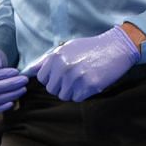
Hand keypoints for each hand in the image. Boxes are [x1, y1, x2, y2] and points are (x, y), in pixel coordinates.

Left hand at [25, 26, 141, 102]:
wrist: (117, 47)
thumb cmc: (90, 47)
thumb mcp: (66, 48)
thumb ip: (46, 60)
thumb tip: (28, 71)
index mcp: (56, 58)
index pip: (42, 79)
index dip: (52, 78)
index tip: (62, 75)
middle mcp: (64, 68)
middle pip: (52, 89)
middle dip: (61, 86)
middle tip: (74, 78)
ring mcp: (76, 78)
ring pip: (64, 96)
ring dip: (72, 91)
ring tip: (82, 80)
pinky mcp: (90, 86)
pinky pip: (77, 98)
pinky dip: (83, 94)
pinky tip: (90, 83)